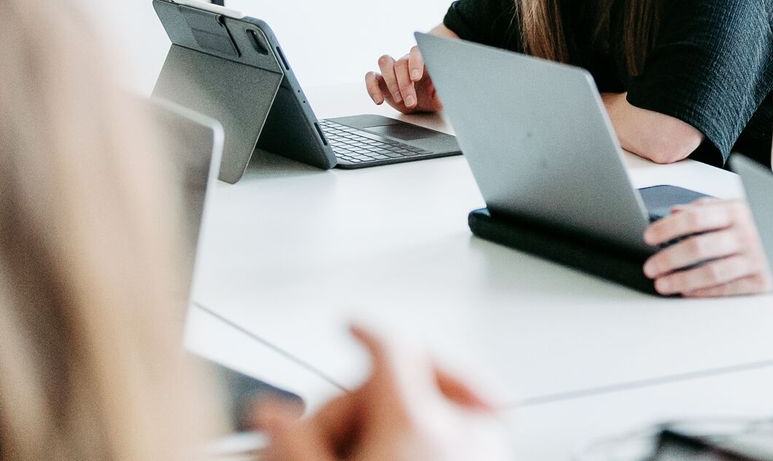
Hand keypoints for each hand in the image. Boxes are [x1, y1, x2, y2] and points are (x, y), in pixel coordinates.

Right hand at [255, 325, 508, 460]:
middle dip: (376, 392)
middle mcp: (462, 424)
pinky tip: (406, 455)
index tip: (351, 329)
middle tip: (346, 434)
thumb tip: (268, 415)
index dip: (365, 332)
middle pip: (411, 370)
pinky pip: (466, 418)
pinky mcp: (498, 457)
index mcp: (416, 423)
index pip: (391, 347)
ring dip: (406, 411)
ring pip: (439, 394)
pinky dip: (436, 427)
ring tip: (374, 455)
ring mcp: (488, 441)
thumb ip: (296, 444)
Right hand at [365, 46, 440, 113]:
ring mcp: (392, 69)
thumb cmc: (432, 95)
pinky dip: (372, 88)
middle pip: (400, 63)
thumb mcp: (442, 96)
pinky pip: (370, 77)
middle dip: (405, 84)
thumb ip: (442, 94)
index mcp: (423, 60)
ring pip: (384, 62)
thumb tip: (440, 94)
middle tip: (411, 102)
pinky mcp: (380, 80)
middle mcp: (406, 61)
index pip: (417, 53)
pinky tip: (379, 101)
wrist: (423, 102)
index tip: (416, 78)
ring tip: (399, 100)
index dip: (415, 63)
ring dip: (390, 83)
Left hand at [641, 199, 770, 296]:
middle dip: (669, 258)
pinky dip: (704, 292)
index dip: (668, 228)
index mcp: (736, 211)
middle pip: (699, 247)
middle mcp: (745, 234)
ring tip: (662, 284)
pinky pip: (728, 288)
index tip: (649, 237)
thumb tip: (674, 212)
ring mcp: (755, 258)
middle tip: (650, 266)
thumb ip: (706, 208)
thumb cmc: (766, 221)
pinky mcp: (762, 281)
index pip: (695, 218)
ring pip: (711, 272)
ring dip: (682, 280)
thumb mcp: (738, 206)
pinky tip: (687, 292)